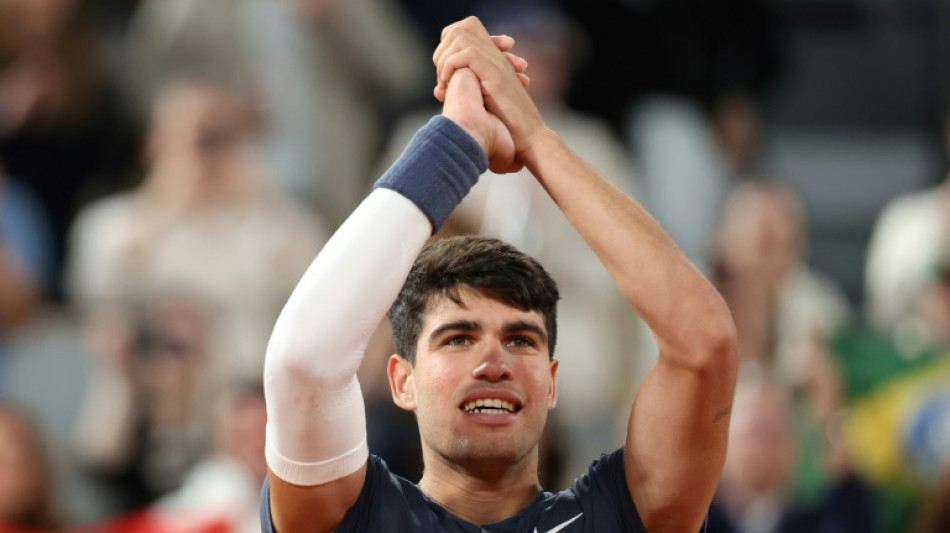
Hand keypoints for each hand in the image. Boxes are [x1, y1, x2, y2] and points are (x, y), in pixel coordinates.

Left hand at [434, 17, 544, 158]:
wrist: (528, 138)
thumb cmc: (508, 128)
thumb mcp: (482, 103)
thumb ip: (465, 90)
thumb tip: (437, 90)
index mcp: (495, 60)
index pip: (467, 31)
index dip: (449, 45)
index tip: (443, 73)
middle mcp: (496, 56)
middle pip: (462, 28)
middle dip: (443, 50)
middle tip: (441, 76)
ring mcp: (496, 63)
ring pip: (460, 37)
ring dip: (445, 58)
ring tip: (443, 81)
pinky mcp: (495, 73)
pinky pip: (466, 54)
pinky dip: (450, 66)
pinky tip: (447, 84)